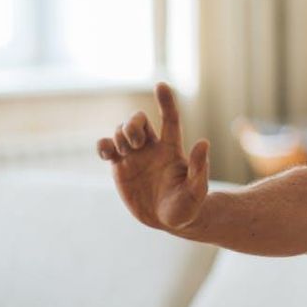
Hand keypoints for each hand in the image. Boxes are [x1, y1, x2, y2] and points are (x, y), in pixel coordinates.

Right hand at [97, 83, 209, 231]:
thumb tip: (204, 142)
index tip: (161, 85)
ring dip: (120, 135)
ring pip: (121, 131)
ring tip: (124, 152)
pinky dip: (103, 146)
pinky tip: (107, 154)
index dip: (166, 101)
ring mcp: (135, 156)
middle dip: (132, 124)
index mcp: (172, 149)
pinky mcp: (120, 167)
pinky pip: (106, 148)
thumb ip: (199, 168)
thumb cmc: (187, 207)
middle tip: (135, 142)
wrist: (167, 221)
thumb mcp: (196, 190)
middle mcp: (152, 148)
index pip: (169, 119)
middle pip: (138, 120)